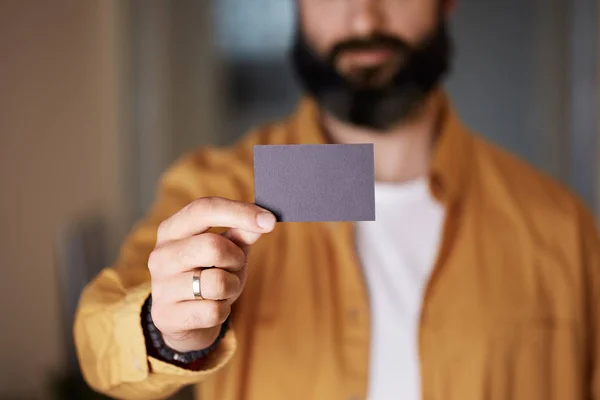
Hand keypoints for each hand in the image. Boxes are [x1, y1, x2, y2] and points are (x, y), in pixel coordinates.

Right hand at [148, 197, 275, 351]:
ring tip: (222, 290)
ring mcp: (160, 287)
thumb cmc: (208, 276)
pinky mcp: (167, 317)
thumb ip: (242, 233)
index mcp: (172, 230)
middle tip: (234, 267)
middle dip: (236, 259)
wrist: (184, 322)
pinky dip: (223, 310)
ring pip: (216, 282)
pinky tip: (211, 309)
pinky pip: (214, 311)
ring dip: (232, 287)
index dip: (239, 212)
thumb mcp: (227, 251)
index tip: (270, 220)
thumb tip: (264, 219)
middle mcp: (160, 255)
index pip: (204, 209)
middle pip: (212, 246)